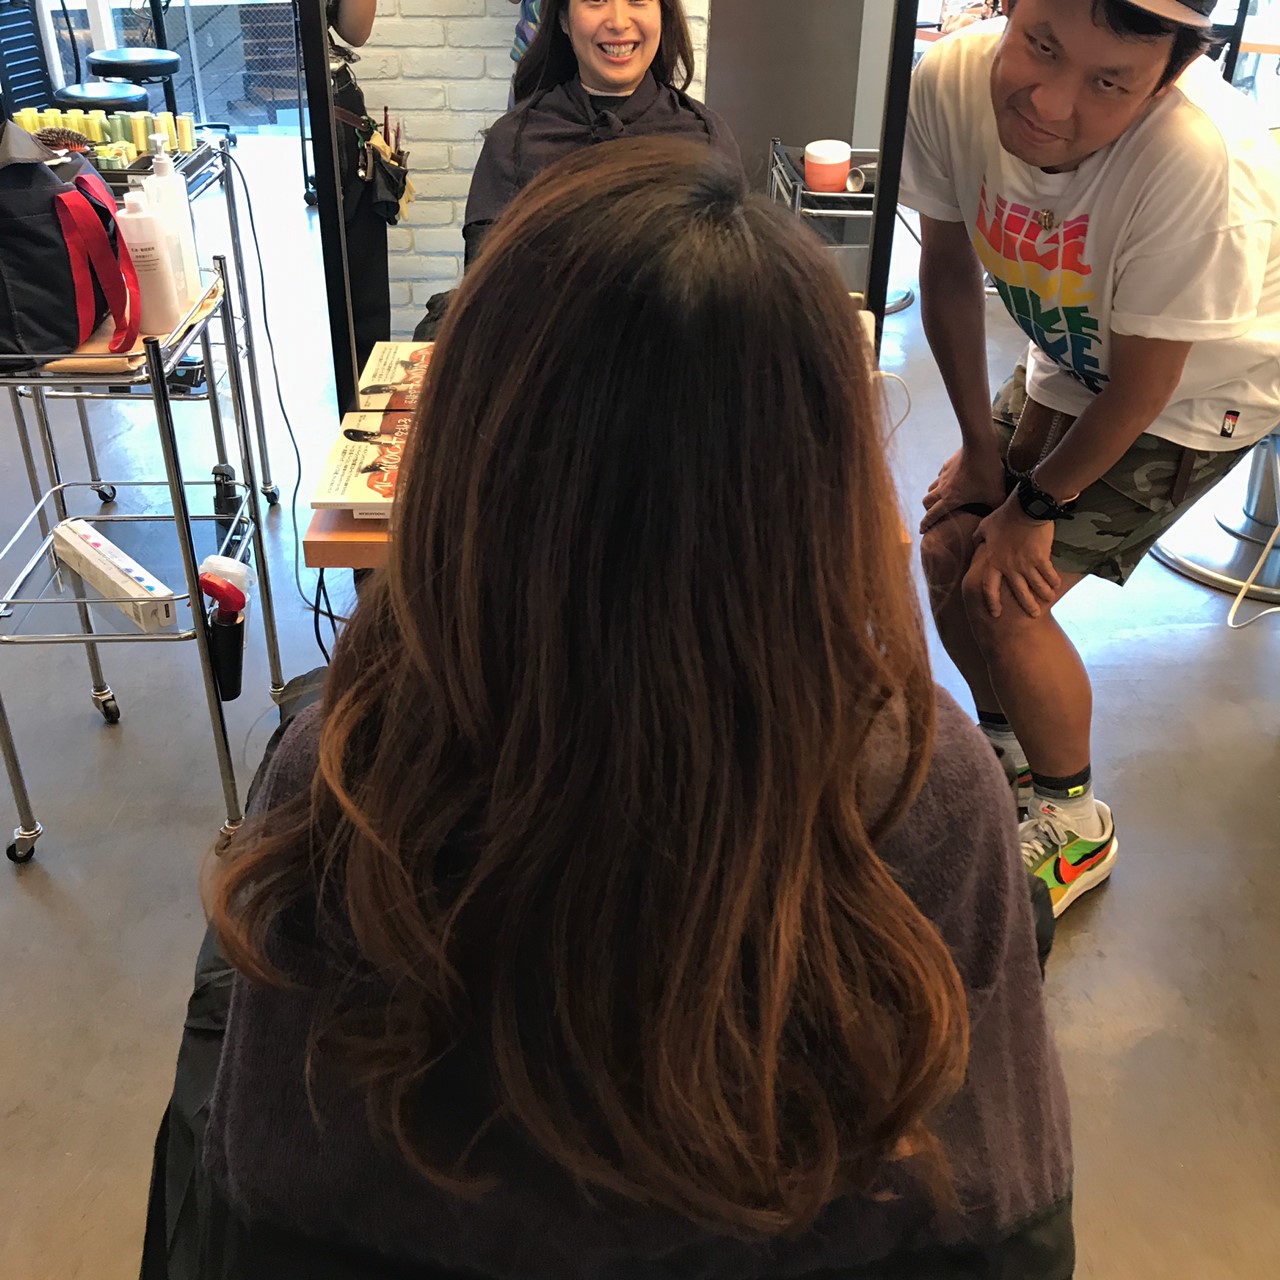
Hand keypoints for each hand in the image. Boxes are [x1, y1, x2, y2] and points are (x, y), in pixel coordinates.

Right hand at [920, 446, 1005, 533]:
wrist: (980, 447)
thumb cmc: (988, 474)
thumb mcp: (996, 496)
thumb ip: (995, 509)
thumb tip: (996, 519)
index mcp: (950, 499)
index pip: (933, 515)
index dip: (926, 524)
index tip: (921, 531)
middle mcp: (942, 488)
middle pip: (926, 502)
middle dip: (927, 510)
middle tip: (932, 514)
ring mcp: (943, 475)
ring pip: (931, 488)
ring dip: (933, 495)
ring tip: (940, 499)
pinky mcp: (947, 464)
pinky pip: (940, 476)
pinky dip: (941, 482)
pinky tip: (950, 481)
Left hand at [970, 498, 1060, 618]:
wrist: (1027, 508)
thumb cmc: (1004, 516)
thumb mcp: (984, 527)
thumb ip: (978, 539)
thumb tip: (975, 545)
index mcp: (993, 562)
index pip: (989, 588)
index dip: (991, 602)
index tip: (995, 614)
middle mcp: (1009, 567)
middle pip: (1018, 593)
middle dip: (1027, 605)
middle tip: (1033, 615)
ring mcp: (1026, 564)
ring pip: (1037, 586)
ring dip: (1044, 594)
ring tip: (1049, 599)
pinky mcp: (1041, 558)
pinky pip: (1049, 574)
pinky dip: (1054, 580)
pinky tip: (1057, 585)